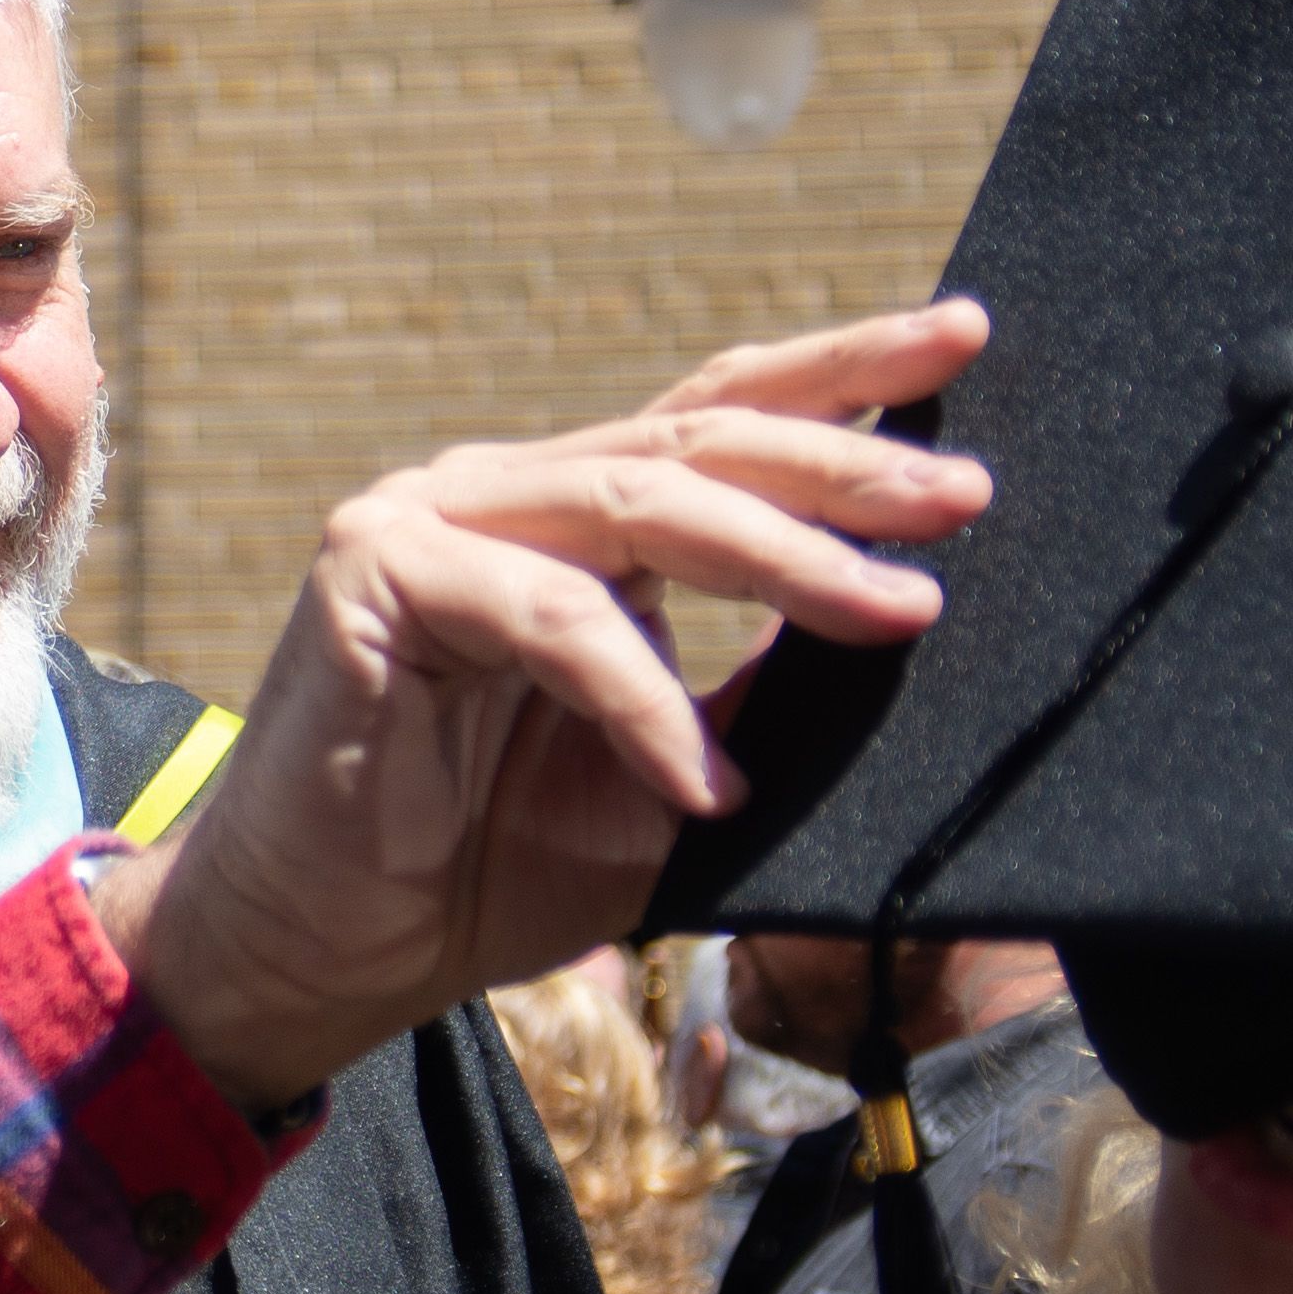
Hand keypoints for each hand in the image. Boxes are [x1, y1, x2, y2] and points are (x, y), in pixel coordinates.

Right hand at [93, 302, 992, 1112]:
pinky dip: (644, 700)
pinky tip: (705, 782)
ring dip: (784, 556)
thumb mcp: (677, 775)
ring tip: (897, 611)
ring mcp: (430, 517)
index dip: (843, 375)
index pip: (719, 415)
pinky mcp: (372, 570)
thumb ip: (761, 692)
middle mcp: (503, 493)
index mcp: (573, 522)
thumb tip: (906, 615)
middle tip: (964, 491)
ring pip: (637, 499)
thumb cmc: (489, 868)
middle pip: (697, 434)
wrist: (327, 954)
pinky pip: (550, 616)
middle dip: (845, 458)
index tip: (965, 338)